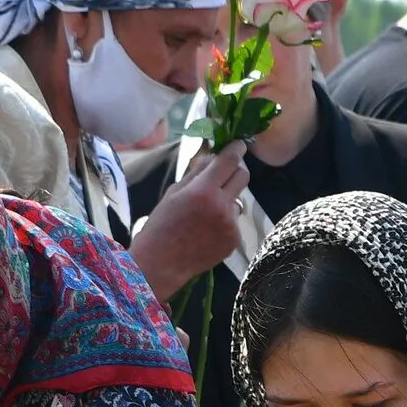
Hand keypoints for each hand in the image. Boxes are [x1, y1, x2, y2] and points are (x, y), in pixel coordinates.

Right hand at [130, 141, 249, 300]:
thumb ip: (197, 172)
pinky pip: (235, 221)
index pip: (229, 161)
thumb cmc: (162, 223)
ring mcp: (231, 225)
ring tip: (206, 213)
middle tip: (225, 174)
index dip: (236, 150)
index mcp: (203, 190)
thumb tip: (215, 156)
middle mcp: (222, 206)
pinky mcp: (235, 240)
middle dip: (236, 171)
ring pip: (238, 200)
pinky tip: (207, 230)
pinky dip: (225, 221)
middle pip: (243, 176)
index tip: (240, 145)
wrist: (162, 262)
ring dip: (227, 200)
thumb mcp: (174, 192)